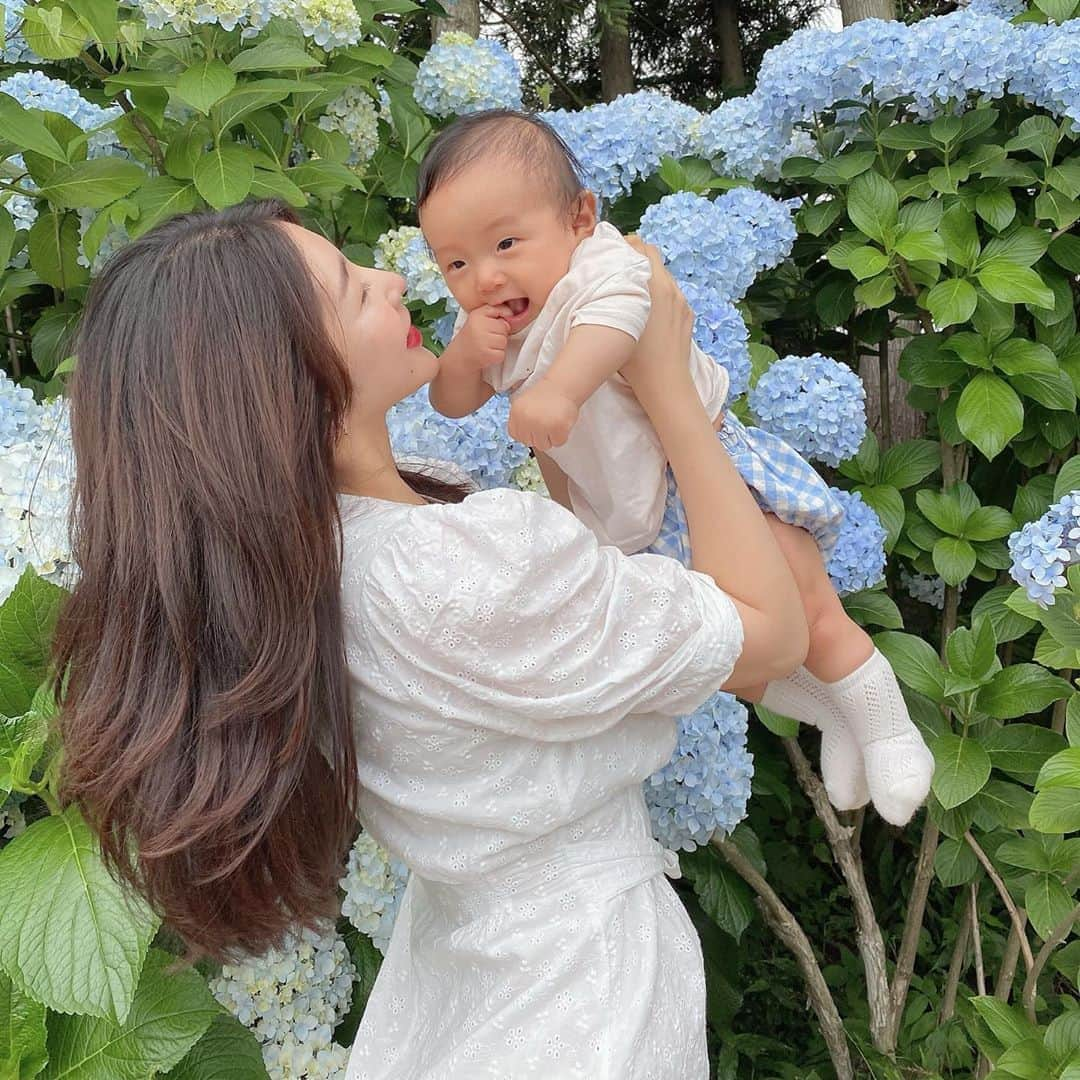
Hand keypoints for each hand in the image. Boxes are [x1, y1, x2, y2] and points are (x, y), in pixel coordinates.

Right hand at [448, 303, 512, 374]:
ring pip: (504, 341)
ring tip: (487, 345)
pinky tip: (487, 353)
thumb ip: (495, 310)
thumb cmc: (472, 336)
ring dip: (498, 346)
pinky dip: (496, 356)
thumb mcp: (479, 317)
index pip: (501, 312)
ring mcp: (482, 341)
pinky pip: (502, 354)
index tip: (489, 326)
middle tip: (487, 338)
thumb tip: (511, 313)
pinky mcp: (486, 355)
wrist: (460, 355)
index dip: (498, 321)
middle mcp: (478, 326)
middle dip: (500, 334)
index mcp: (477, 314)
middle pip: (504, 327)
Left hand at [508, 381, 579, 450]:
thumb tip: (522, 438)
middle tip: (546, 420)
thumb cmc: (545, 396)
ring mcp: (542, 425)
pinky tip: (561, 422)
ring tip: (553, 421)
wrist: (563, 385)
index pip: (516, 436)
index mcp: (516, 413)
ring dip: (550, 436)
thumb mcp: (524, 404)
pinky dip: (561, 435)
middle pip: (530, 442)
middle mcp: (526, 420)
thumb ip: (520, 420)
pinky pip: (557, 442)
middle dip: (539, 435)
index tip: (534, 423)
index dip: (527, 432)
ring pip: (543, 446)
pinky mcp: (557, 428)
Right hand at [620, 236, 695, 413]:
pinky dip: (660, 292)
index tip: (611, 252)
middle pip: (653, 256)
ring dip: (648, 276)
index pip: (640, 247)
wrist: (666, 383)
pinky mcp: (688, 314)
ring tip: (632, 290)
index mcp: (653, 285)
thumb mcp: (615, 323)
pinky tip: (649, 310)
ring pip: (664, 275)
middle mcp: (671, 288)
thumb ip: (611, 296)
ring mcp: (682, 301)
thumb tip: (602, 280)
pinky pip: (673, 293)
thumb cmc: (635, 359)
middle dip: (636, 257)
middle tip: (619, 267)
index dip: (624, 245)